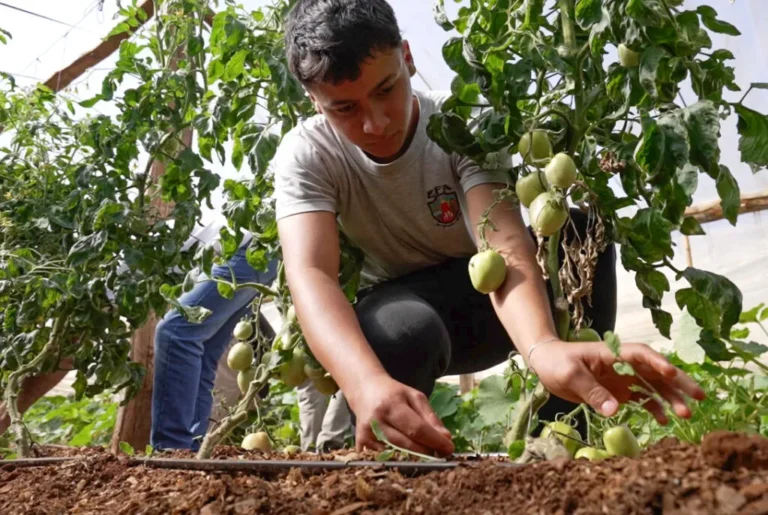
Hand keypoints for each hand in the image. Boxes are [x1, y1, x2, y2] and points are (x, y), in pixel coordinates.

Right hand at [348, 375, 454, 455]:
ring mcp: (366, 434)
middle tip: (441, 454)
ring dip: (414, 458)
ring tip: (426, 455)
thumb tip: (446, 438)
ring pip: (395, 454)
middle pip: (406, 444)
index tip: (450, 449)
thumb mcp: (415, 397)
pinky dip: (397, 460)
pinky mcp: (360, 444)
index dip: (434, 441)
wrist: (364, 390)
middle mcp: (375, 421)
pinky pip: (383, 458)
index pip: (416, 428)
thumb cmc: (393, 393)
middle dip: (427, 452)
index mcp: (391, 405)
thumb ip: (430, 417)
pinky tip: (406, 457)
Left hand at [529, 341, 705, 423]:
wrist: (545, 364)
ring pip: (654, 387)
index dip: (658, 362)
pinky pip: (641, 399)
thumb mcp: (570, 375)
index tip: (673, 373)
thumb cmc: (556, 362)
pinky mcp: (619, 391)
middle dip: (679, 383)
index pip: (641, 354)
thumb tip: (613, 410)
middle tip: (700, 396)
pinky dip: (653, 409)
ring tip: (685, 415)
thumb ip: (591, 390)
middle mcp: (623, 364)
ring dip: (671, 399)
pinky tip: (663, 421)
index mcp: (613, 353)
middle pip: (657, 371)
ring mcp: (623, 378)